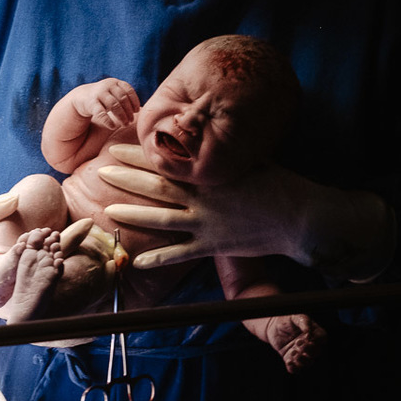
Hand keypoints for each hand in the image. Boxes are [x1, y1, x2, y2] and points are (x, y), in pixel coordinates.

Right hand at [74, 77, 139, 131]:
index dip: (134, 101)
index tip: (136, 111)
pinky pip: (101, 113)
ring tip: (125, 124)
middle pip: (122, 99)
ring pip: (114, 105)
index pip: (128, 90)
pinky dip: (108, 121)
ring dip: (121, 116)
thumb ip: (124, 97)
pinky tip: (113, 127)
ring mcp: (98, 93)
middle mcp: (107, 85)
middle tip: (131, 121)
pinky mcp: (91, 103)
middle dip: (128, 111)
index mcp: (115, 82)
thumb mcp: (113, 93)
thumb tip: (141, 110)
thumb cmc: (103, 98)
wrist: (82, 97)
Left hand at [96, 145, 393, 276]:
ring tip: (107, 210)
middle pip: (158, 187)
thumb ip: (222, 155)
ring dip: (134, 214)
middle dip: (127, 178)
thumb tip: (206, 139)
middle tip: (100, 170)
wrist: (300, 216)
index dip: (140, 155)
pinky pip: (182, 254)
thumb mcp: (249, 161)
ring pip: (162, 219)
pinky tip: (137, 261)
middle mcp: (204, 197)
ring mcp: (207, 223)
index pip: (168, 162)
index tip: (116, 146)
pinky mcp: (214, 245)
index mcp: (210, 174)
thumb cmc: (278, 185)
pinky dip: (159, 258)